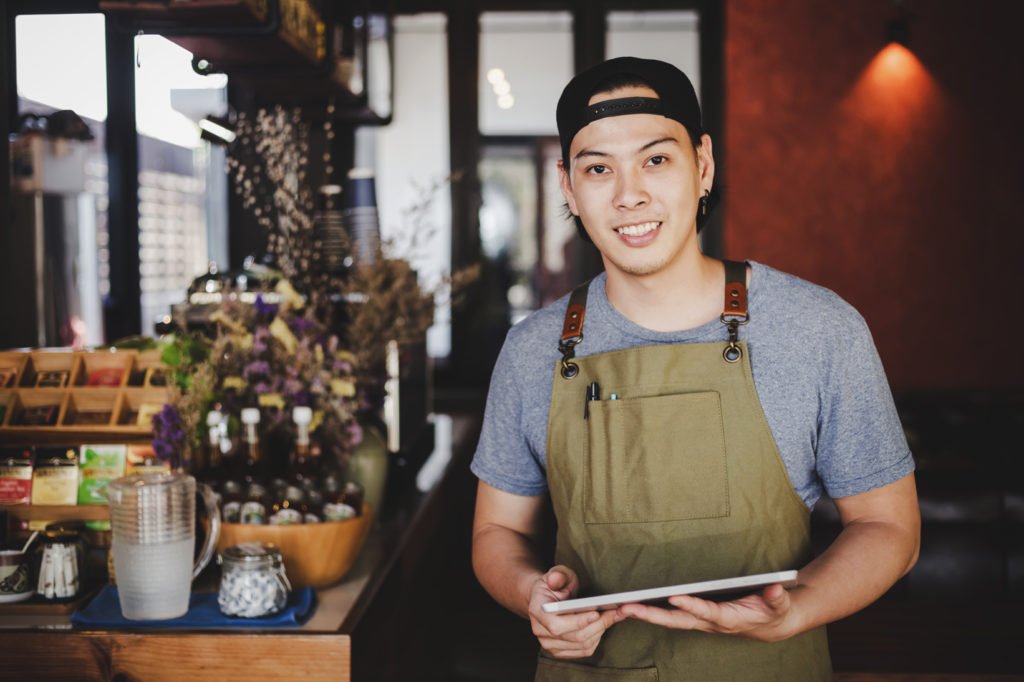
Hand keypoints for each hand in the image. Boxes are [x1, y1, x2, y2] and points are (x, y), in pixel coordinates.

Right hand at [528, 566, 620, 657]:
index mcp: (537, 611)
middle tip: (614, 612)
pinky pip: (584, 650)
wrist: (546, 598)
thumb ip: (557, 575)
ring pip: (582, 645)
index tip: (596, 613)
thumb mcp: (556, 574)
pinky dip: (597, 639)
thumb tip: (556, 579)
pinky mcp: (560, 651)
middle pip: (575, 637)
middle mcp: (540, 632)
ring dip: (600, 632)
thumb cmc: (554, 585)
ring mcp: (549, 644)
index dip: (578, 622)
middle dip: (598, 625)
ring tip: (612, 617)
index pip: (557, 625)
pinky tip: (603, 626)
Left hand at [617, 583, 796, 641]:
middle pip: (677, 621)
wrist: (770, 625)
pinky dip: (653, 613)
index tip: (674, 596)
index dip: (691, 605)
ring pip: (670, 620)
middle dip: (652, 615)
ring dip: (646, 614)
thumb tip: (774, 587)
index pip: (706, 611)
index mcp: (728, 619)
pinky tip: (636, 606)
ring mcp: (701, 621)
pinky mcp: (697, 617)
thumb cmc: (772, 612)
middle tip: (627, 608)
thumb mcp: (778, 604)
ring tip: (621, 607)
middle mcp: (710, 622)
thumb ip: (776, 597)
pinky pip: (672, 616)